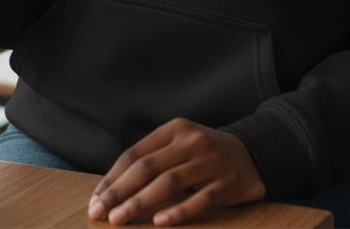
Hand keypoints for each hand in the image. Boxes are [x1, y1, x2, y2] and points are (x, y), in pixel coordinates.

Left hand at [87, 118, 264, 225]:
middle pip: (147, 167)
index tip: (96, 199)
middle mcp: (190, 141)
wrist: (253, 153)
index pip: (135, 154)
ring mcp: (210, 161)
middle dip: (119, 192)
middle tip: (99, 212)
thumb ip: (154, 159)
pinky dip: (178, 211)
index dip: (113, 178)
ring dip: (140, 202)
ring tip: (119, 219)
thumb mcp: (180, 145)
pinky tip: (160, 222)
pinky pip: (200, 198)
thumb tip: (114, 188)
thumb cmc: (205, 154)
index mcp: (174, 130)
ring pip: (169, 182)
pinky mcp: (227, 182)